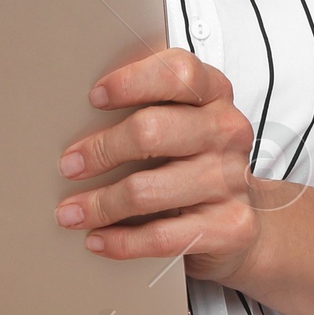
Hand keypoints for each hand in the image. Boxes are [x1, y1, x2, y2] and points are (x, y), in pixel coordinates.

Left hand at [55, 48, 282, 285]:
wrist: (244, 224)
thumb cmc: (197, 162)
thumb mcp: (182, 122)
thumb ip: (147, 104)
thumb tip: (77, 110)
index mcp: (214, 94)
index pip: (179, 73)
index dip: (133, 82)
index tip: (95, 97)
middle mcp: (227, 132)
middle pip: (153, 131)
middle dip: (101, 150)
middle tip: (69, 165)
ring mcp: (231, 181)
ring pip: (148, 190)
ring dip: (99, 204)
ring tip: (71, 211)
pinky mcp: (230, 227)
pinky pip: (161, 236)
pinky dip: (120, 241)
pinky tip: (98, 238)